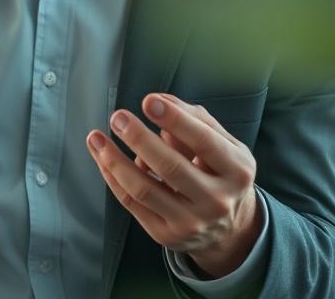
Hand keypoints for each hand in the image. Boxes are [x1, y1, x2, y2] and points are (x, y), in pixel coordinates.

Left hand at [86, 92, 261, 277]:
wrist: (229, 228)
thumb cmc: (220, 172)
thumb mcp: (223, 144)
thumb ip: (194, 117)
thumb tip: (160, 99)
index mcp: (236, 170)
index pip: (204, 141)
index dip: (175, 119)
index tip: (149, 101)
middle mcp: (217, 200)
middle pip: (171, 167)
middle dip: (139, 138)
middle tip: (118, 117)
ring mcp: (191, 222)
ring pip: (144, 189)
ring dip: (114, 160)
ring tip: (97, 138)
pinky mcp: (166, 235)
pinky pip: (131, 203)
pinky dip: (113, 177)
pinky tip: (102, 157)